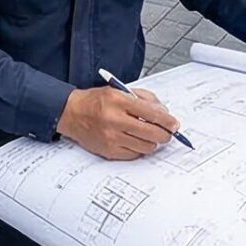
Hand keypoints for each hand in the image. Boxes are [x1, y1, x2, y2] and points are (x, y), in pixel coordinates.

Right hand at [57, 85, 177, 160]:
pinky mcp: (109, 151)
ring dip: (152, 142)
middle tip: (166, 133)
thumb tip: (164, 113)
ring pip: (146, 147)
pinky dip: (139, 149)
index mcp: (118, 101)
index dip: (168, 121)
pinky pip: (134, 155)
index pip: (151, 113)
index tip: (174, 124)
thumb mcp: (119, 91)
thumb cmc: (96, 101)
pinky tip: (135, 141)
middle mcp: (114, 120)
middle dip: (164, 134)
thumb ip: (143, 98)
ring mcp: (111, 137)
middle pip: (152, 133)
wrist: (71, 113)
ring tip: (148, 136)